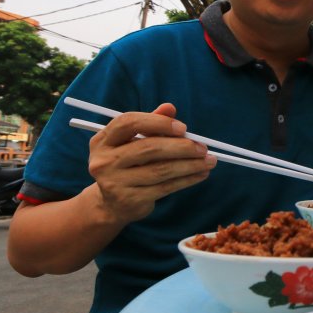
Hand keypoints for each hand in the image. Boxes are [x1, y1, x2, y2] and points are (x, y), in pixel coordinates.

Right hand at [86, 103, 215, 225]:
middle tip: (203, 147)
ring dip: (190, 164)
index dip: (157, 122)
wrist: (111, 204)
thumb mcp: (133, 142)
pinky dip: (187, 179)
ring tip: (209, 161)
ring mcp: (115, 182)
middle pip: (149, 148)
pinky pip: (165, 187)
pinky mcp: (130, 200)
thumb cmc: (127, 165)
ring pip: (160, 170)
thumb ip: (151, 124)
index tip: (183, 128)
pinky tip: (201, 174)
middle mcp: (104, 161)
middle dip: (181, 146)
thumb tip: (170, 108)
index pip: (128, 122)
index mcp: (103, 140)